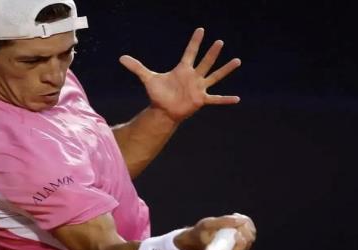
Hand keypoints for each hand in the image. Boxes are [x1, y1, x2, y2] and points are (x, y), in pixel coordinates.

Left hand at [119, 28, 240, 122]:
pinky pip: (216, 99)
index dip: (194, 41)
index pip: (190, 52)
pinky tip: (237, 99)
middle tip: (219, 42)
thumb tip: (120, 57)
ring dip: (225, 69)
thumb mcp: (148, 78)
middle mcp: (193, 77)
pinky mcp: (201, 100)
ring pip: (215, 76)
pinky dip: (225, 100)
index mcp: (182, 69)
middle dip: (211, 53)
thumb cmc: (158, 94)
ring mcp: (199, 88)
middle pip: (204, 62)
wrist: (163, 111)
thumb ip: (136, 67)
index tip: (200, 30)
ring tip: (237, 61)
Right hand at [175, 213, 255, 249]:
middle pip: (248, 242)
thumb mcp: (207, 224)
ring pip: (251, 236)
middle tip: (236, 217)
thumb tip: (240, 219)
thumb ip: (223, 222)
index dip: (240, 242)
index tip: (235, 232)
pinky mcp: (241, 240)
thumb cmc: (201, 232)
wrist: (198, 238)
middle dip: (244, 228)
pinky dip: (246, 222)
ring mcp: (238, 247)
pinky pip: (250, 231)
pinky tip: (237, 217)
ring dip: (246, 223)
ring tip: (235, 215)